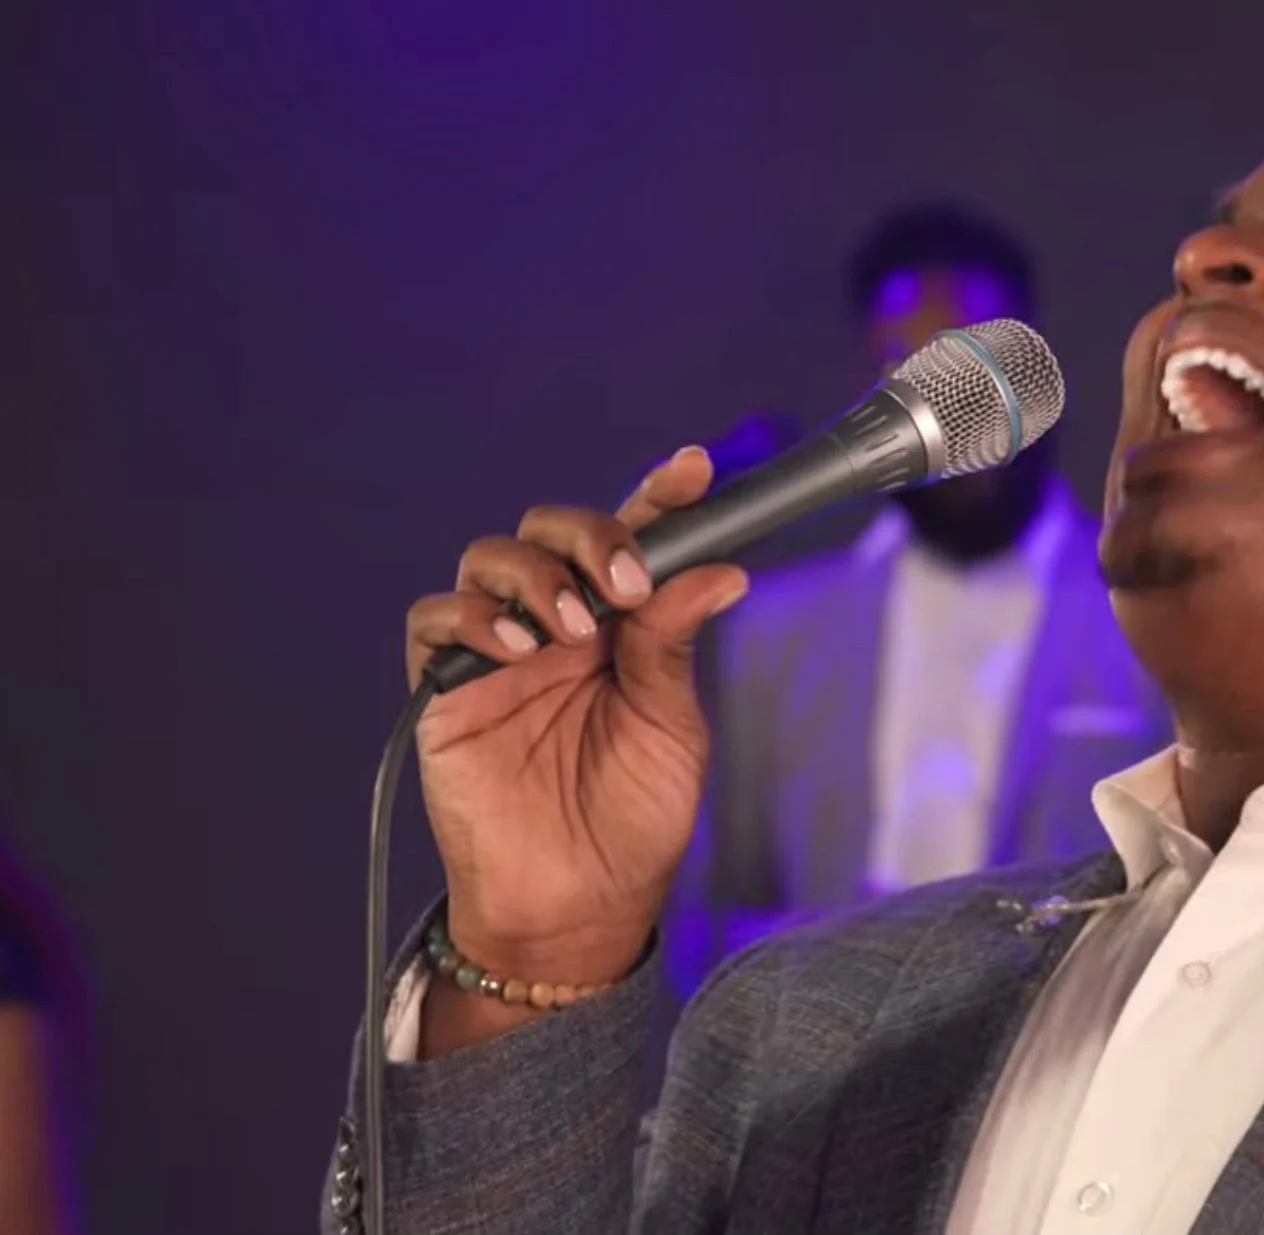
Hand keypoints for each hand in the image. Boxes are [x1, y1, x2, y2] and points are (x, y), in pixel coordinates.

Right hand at [404, 447, 746, 997]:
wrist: (578, 904)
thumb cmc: (631, 820)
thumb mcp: (671, 725)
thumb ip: (673, 642)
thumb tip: (720, 568)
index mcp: (621, 629)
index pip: (633, 541)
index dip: (657, 497)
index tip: (691, 470)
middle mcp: (557, 627)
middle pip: (551, 530)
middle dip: (589, 535)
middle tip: (626, 583)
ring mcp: (498, 653)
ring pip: (490, 557)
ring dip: (536, 575)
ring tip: (572, 630)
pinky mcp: (444, 689)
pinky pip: (434, 621)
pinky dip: (473, 616)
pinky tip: (517, 648)